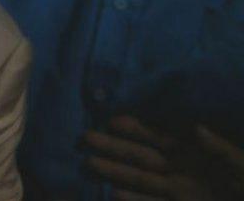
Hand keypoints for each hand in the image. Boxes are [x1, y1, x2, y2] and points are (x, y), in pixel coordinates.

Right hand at [85, 115, 243, 199]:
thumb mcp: (241, 165)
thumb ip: (220, 149)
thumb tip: (196, 129)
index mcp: (193, 154)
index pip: (158, 137)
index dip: (136, 129)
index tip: (112, 121)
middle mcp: (178, 171)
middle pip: (141, 157)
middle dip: (114, 147)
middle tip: (85, 137)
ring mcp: (176, 193)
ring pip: (141, 180)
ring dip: (116, 172)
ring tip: (90, 164)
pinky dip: (135, 200)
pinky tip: (114, 195)